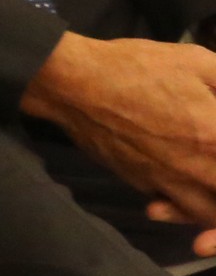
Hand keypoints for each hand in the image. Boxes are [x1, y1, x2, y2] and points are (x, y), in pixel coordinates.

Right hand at [24, 33, 215, 251]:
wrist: (73, 84)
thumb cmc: (136, 67)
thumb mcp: (194, 61)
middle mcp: (202, 168)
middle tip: (212, 153)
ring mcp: (173, 183)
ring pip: (211, 215)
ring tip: (208, 183)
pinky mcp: (147, 187)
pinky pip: (180, 209)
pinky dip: (188, 209)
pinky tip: (185, 193)